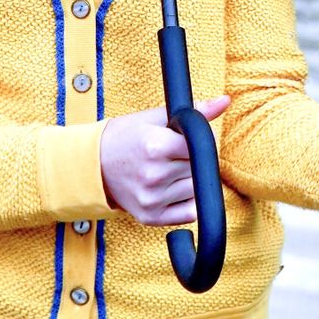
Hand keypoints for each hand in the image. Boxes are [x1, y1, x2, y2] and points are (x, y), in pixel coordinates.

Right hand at [100, 96, 230, 225]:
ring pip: (196, 189)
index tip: (184, 141)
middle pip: (198, 169)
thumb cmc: (126, 136)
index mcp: (155, 146)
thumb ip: (194, 112)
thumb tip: (224, 101)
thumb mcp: (156, 117)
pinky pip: (189, 213)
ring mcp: (152, 199)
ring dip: (189, 180)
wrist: (93, 163)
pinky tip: (171, 188)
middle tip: (172, 155)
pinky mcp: (151, 217)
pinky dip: (187, 201)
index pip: (199, 147)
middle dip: (191, 161)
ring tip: (168, 170)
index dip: (195, 143)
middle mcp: (154, 175)